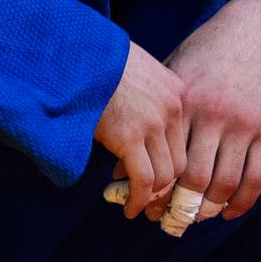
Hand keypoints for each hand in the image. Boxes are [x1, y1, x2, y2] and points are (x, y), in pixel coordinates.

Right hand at [93, 42, 186, 218]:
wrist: (75, 51)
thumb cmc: (96, 58)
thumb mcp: (134, 70)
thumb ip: (145, 96)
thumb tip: (136, 123)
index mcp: (176, 91)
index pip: (185, 140)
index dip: (174, 166)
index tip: (164, 183)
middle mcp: (171, 109)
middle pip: (181, 162)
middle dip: (168, 188)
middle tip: (155, 204)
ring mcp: (152, 123)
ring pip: (165, 175)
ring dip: (153, 198)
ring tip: (140, 210)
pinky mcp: (129, 137)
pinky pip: (143, 179)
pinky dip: (138, 199)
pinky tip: (130, 209)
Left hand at [160, 18, 260, 220]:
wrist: (250, 35)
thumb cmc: (200, 59)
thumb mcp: (169, 81)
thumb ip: (150, 122)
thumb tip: (117, 171)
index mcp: (183, 104)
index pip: (166, 159)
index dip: (155, 189)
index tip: (144, 206)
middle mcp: (214, 116)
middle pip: (196, 179)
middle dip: (181, 207)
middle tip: (170, 221)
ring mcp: (244, 125)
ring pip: (226, 183)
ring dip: (211, 209)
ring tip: (197, 217)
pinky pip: (257, 177)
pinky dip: (243, 202)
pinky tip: (229, 212)